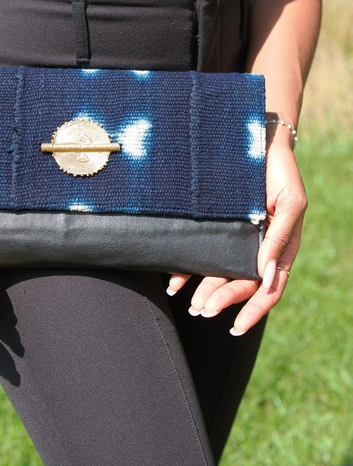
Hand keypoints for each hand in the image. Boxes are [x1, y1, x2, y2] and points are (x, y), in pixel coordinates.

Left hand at [166, 140, 306, 334]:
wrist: (258, 140)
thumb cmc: (281, 171)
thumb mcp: (291, 202)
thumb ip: (279, 238)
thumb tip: (267, 274)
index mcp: (280, 249)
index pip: (270, 288)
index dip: (254, 310)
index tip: (236, 326)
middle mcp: (257, 249)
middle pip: (241, 284)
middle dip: (223, 300)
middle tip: (203, 310)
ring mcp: (237, 240)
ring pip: (220, 274)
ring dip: (206, 292)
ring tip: (192, 305)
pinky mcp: (217, 227)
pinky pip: (202, 253)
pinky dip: (188, 270)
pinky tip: (175, 282)